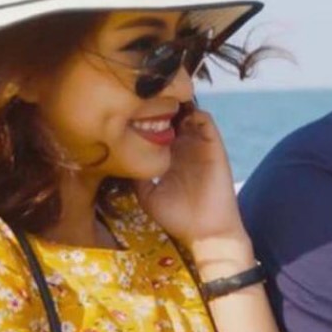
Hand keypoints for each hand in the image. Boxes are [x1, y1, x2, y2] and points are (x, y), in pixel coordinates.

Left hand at [135, 104, 247, 247]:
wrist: (206, 231)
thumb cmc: (178, 216)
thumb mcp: (148, 195)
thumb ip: (136, 176)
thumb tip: (118, 161)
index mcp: (170, 156)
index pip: (157, 129)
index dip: (144, 117)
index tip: (127, 110)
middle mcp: (184, 146)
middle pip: (171, 115)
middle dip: (158, 105)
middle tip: (141, 99)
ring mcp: (199, 143)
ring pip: (188, 112)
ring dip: (175, 105)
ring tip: (158, 101)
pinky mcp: (213, 145)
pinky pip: (205, 120)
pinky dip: (193, 112)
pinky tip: (177, 114)